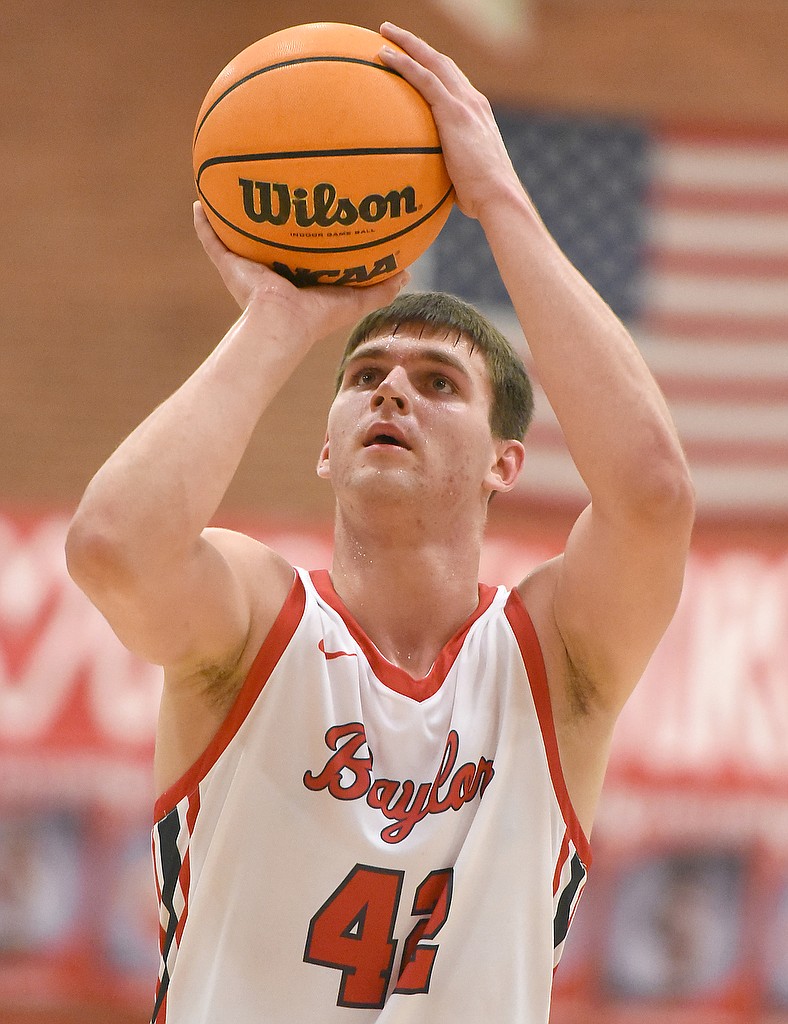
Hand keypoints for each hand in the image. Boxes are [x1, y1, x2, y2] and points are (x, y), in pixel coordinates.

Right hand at [193, 201, 409, 338]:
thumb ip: (380, 288)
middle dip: (269, 213)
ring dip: (232, 212)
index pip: (301, 247)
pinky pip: (211, 240)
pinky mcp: (228, 265)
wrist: (282, 325)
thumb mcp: (354, 300)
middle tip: (274, 183)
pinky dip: (203, 224)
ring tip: (231, 182)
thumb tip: (408, 273)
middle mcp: (270, 269)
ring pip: (236, 234)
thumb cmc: (317, 317)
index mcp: (296, 276)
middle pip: (268, 235)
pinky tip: (198, 202)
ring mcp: (247, 267)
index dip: (305, 227)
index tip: (313, 202)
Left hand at [378, 23, 521, 221]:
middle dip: (418, 46)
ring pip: (433, 62)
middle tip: (394, 35)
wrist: (498, 196)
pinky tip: (383, 56)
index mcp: (478, 114)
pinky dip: (403, 64)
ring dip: (407, 44)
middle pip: (442, 63)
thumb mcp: (463, 178)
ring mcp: (465, 103)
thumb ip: (447, 170)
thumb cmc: (482, 198)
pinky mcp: (454, 111)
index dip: (434, 67)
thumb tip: (426, 185)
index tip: (416, 60)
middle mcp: (473, 101)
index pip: (454, 82)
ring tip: (384, 32)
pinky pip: (424, 79)